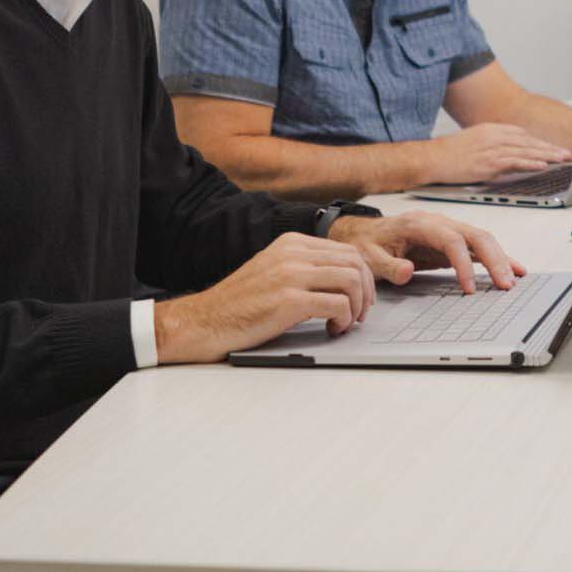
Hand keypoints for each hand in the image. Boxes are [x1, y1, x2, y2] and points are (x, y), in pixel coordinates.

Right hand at [154, 232, 375, 362]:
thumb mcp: (273, 271)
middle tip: (361, 312)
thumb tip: (343, 279)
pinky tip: (332, 328)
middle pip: (355, 262)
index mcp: (291, 243)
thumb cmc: (238, 304)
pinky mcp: (289, 301)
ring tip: (346, 322)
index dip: (363, 275)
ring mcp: (290, 275)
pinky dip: (344, 319)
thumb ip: (304, 268)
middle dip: (367, 290)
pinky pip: (338, 304)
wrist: (204, 321)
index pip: (346, 250)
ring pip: (352, 280)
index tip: (362, 296)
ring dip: (357, 306)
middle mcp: (293, 253)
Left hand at [329, 210, 524, 292]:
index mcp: (419, 224)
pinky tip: (513, 268)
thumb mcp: (368, 257)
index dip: (463, 263)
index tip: (469, 287)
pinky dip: (497, 257)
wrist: (363, 233)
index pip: (451, 239)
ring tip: (514, 279)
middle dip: (494, 258)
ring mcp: (448, 230)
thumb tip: (408, 271)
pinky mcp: (452, 242)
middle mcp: (439, 223)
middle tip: (505, 283)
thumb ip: (388, 266)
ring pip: (482, 239)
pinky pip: (479, 247)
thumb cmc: (367, 243)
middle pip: (475, 235)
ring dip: (500, 258)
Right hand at [422, 122, 571, 184]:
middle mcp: (494, 136)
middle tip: (565, 152)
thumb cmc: (449, 153)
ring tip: (561, 159)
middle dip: (548, 147)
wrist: (430, 158)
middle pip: (527, 141)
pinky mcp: (488, 163)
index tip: (551, 147)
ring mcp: (491, 149)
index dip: (538, 141)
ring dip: (546, 155)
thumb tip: (508, 152)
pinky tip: (543, 165)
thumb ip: (492, 143)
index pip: (521, 134)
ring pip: (525, 151)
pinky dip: (531, 163)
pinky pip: (514, 162)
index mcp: (491, 129)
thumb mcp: (474, 141)